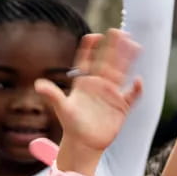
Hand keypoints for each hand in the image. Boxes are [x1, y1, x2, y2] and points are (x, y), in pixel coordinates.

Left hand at [36, 29, 141, 152]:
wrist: (83, 144)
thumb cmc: (71, 125)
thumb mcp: (61, 107)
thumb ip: (52, 94)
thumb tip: (38, 84)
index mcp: (84, 84)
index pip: (87, 62)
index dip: (90, 49)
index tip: (93, 35)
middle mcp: (99, 86)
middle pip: (108, 62)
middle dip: (113, 47)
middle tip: (119, 31)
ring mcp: (111, 95)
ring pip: (122, 73)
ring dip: (128, 60)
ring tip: (135, 45)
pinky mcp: (121, 106)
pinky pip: (131, 95)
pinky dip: (136, 89)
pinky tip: (138, 81)